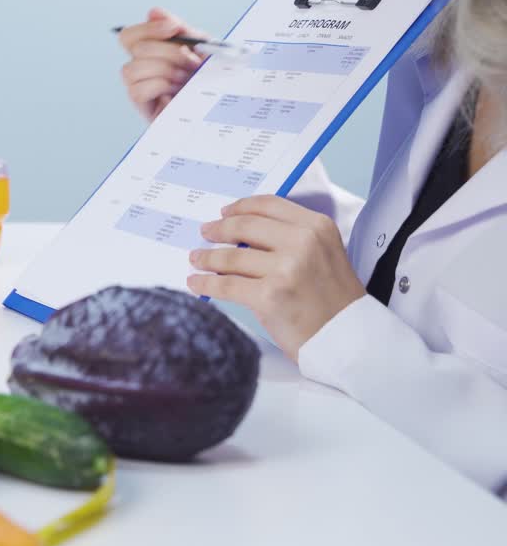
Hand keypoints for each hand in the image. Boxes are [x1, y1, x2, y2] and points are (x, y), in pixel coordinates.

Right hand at [117, 8, 208, 120]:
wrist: (222, 104)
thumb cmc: (209, 77)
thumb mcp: (200, 47)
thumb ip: (178, 29)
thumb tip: (154, 12)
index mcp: (151, 53)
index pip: (129, 36)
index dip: (148, 28)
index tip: (173, 28)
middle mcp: (140, 70)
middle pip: (137, 49)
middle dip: (170, 53)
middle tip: (192, 62)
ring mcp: (139, 89)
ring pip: (132, 68)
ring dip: (164, 70)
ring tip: (184, 78)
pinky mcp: (142, 108)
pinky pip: (137, 90)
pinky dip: (159, 86)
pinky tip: (175, 92)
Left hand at [185, 195, 365, 360]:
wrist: (350, 339)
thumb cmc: (335, 301)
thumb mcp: (326, 254)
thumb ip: (293, 238)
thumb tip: (243, 232)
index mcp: (317, 227)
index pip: (269, 206)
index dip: (241, 208)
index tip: (225, 213)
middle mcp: (302, 243)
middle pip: (245, 227)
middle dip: (219, 230)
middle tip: (205, 232)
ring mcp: (285, 269)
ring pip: (230, 258)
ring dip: (207, 258)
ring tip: (196, 259)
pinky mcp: (269, 296)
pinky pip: (226, 286)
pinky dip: (205, 284)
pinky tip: (196, 282)